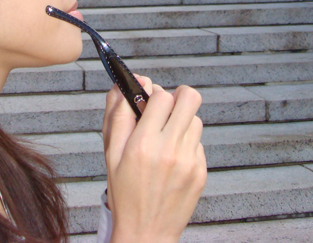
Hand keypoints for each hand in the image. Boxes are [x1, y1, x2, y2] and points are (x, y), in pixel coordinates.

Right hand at [103, 77, 205, 242]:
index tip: (149, 101)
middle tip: (167, 108)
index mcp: (144, 144)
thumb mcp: (111, 153)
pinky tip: (172, 161)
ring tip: (166, 139)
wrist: (145, 233)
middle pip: (190, 98)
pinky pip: (199, 143)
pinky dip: (187, 145)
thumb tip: (126, 83)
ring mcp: (189, 162)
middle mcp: (170, 150)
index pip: (162, 96)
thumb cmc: (124, 193)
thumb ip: (118, 114)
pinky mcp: (201, 172)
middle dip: (178, 97)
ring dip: (182, 122)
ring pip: (196, 120)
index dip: (154, 94)